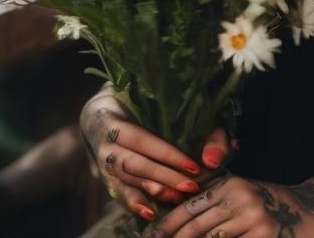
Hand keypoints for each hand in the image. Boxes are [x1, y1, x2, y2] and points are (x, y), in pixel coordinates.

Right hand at [79, 90, 231, 224]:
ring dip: (152, 189)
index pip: (141, 139)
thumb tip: (213, 160)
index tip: (193, 166)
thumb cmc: (140, 102)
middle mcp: (104, 140)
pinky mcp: (103, 175)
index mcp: (113, 115)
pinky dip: (133, 202)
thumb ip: (198, 126)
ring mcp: (101, 159)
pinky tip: (149, 213)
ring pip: (126, 178)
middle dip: (164, 176)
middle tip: (191, 187)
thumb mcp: (167, 101)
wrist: (100, 110)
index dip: (167, 154)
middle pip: (134, 162)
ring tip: (176, 197)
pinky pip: (117, 191)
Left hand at [148, 175, 313, 237]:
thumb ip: (214, 197)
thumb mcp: (241, 191)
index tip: (153, 236)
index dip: (168, 224)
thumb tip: (176, 209)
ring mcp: (253, 219)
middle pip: (197, 228)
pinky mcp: (263, 237)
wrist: (307, 213)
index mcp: (231, 184)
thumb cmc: (268, 203)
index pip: (191, 206)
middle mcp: (241, 198)